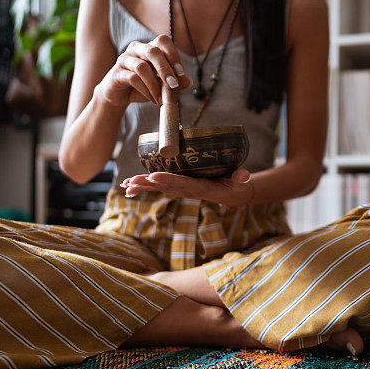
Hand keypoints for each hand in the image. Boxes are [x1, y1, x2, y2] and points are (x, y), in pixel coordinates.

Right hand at [96, 34, 191, 107]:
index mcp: (149, 47)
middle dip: (165, 68)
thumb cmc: (142, 86)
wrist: (119, 95)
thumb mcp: (161, 85)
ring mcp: (124, 59)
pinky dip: (146, 90)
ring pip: (142, 67)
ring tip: (162, 98)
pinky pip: (133, 79)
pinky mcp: (116, 73)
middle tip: (173, 84)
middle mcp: (136, 49)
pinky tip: (152, 99)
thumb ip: (174, 82)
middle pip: (152, 51)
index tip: (181, 72)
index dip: (173, 54)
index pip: (162, 41)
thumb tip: (188, 80)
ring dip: (155, 85)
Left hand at [121, 168, 254, 206]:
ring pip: (160, 187)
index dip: (168, 180)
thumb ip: (241, 178)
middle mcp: (189, 190)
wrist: (233, 192)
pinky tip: (129, 187)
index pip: (184, 184)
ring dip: (142, 186)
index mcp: (202, 188)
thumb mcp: (241, 182)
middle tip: (132, 181)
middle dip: (148, 184)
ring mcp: (183, 189)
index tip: (154, 176)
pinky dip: (144, 186)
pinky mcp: (179, 185)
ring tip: (126, 184)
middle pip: (166, 187)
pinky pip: (160, 186)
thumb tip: (243, 176)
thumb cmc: (237, 184)